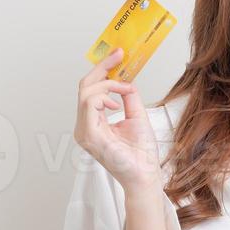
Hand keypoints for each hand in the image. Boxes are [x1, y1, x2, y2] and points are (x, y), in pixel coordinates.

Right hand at [74, 47, 163, 194]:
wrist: (145, 174)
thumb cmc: (141, 153)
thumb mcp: (137, 116)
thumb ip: (128, 98)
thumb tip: (126, 82)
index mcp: (93, 123)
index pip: (90, 91)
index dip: (102, 70)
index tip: (117, 55)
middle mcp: (85, 127)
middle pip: (84, 88)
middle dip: (101, 68)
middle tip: (118, 55)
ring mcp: (84, 132)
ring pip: (86, 93)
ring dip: (108, 85)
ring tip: (124, 90)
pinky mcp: (89, 135)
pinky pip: (89, 104)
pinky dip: (105, 95)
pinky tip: (117, 103)